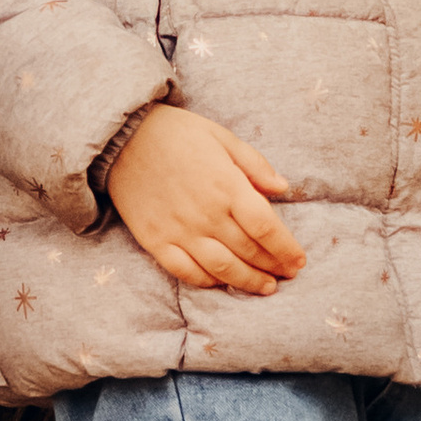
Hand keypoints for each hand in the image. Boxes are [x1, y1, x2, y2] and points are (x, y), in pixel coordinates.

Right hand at [109, 105, 304, 294]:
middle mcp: (207, 214)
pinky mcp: (155, 241)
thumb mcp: (222, 136)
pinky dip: (207, 283)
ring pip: (222, 269)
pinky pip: (186, 272)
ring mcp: (180, 231)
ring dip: (247, 282)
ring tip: (266, 287)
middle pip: (249, 251)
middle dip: (274, 267)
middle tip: (288, 275)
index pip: (267, 228)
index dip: (287, 248)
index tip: (299, 260)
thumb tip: (283, 188)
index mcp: (227, 186)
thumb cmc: (176, 132)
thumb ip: (254, 165)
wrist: (121, 138)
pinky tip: (222, 283)